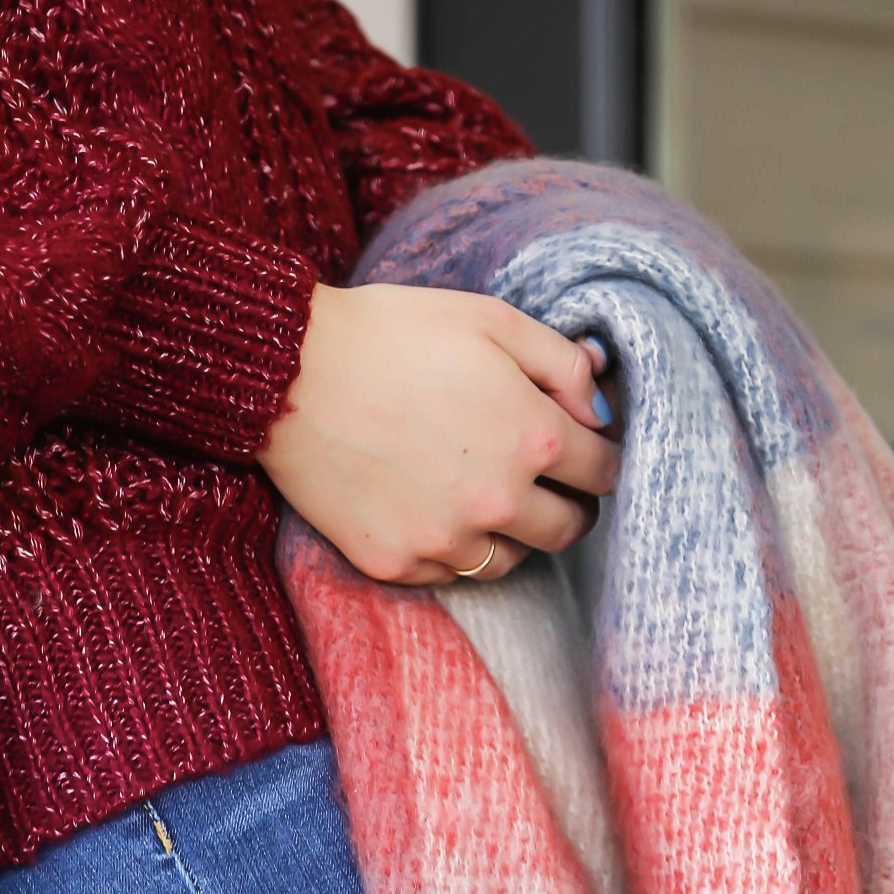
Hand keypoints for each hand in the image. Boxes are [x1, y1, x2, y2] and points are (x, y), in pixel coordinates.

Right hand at [261, 282, 617, 585]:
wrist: (291, 373)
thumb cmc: (393, 333)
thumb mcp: (490, 320)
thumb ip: (561, 364)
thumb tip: (600, 409)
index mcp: (534, 436)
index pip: (603, 471)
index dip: (599, 456)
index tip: (585, 450)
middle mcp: (499, 501)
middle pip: (568, 529)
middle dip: (568, 503)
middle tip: (546, 482)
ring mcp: (446, 541)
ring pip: (512, 561)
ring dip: (513, 533)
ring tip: (485, 495)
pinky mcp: (397, 564)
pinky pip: (448, 573)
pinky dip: (453, 548)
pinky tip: (434, 509)